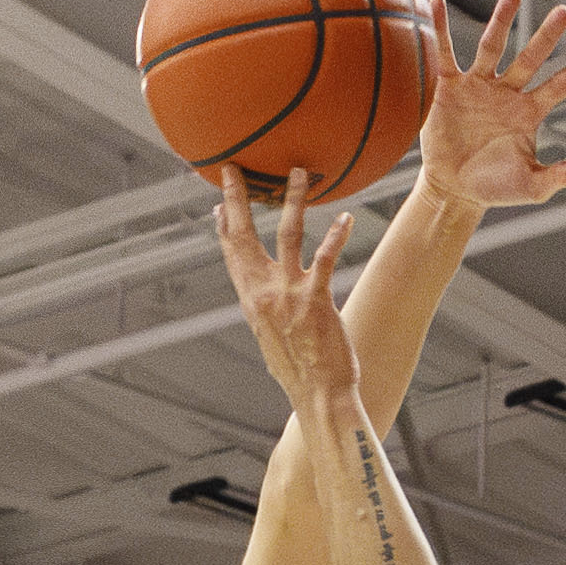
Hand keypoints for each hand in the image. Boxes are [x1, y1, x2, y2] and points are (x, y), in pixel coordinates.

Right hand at [210, 174, 362, 425]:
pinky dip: (336, 234)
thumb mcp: (269, 337)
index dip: (224, 225)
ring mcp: (288, 293)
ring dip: (294, 199)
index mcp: (250, 300)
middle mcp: (263, 292)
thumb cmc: (299, 369)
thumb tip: (260, 300)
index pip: (232, 253)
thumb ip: (264, 310)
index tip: (219, 201)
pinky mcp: (316, 298)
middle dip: (238, 199)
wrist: (318, 395)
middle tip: (234, 169)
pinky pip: (326, 257)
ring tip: (299, 173)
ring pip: (287, 233)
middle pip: (245, 236)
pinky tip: (346, 218)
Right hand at [412, 0, 565, 208]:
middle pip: (530, 57)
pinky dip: (440, 26)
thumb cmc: (495, 188)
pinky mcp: (448, 86)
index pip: (558, 86)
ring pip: (492, 45)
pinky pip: (445, 52)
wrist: (453, 190)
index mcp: (528, 112)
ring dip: (503, 19)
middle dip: (547, 35)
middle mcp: (506, 92)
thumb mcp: (534, 185)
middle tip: (564, 12)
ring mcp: (478, 85)